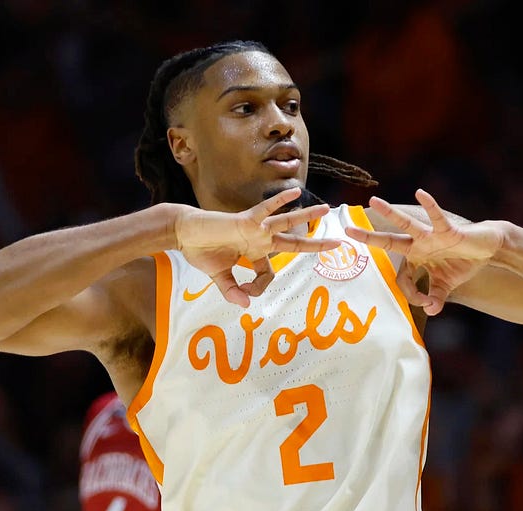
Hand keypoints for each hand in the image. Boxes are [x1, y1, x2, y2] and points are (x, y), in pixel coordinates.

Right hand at [174, 188, 341, 306]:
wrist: (184, 233)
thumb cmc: (200, 251)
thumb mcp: (219, 276)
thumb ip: (232, 290)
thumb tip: (245, 305)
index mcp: (254, 253)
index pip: (268, 274)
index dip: (258, 288)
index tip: (246, 293)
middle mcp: (259, 240)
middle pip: (294, 242)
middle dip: (315, 244)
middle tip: (338, 244)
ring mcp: (255, 229)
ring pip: (287, 223)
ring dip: (307, 216)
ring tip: (326, 210)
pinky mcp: (246, 220)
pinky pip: (266, 210)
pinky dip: (279, 201)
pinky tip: (295, 193)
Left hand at [345, 189, 504, 315]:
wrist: (487, 249)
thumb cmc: (463, 262)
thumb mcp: (446, 285)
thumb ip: (436, 298)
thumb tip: (431, 311)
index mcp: (416, 257)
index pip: (403, 278)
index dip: (412, 295)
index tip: (426, 304)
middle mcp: (419, 244)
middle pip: (389, 241)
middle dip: (368, 237)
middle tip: (346, 230)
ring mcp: (431, 236)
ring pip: (406, 224)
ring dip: (390, 214)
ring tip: (373, 200)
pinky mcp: (447, 230)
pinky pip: (436, 217)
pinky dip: (430, 206)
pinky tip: (420, 193)